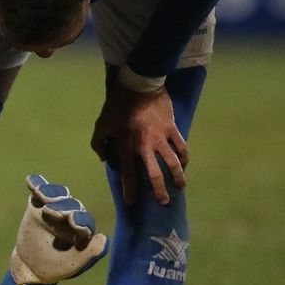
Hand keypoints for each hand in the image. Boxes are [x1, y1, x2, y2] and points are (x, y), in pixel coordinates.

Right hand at [8, 174, 108, 284]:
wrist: (31, 267)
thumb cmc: (55, 268)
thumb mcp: (72, 266)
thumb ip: (89, 254)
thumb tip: (104, 239)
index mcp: (84, 230)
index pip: (85, 221)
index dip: (79, 220)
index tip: (72, 220)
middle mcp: (72, 216)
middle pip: (71, 205)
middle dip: (63, 206)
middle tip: (51, 212)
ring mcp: (54, 209)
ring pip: (57, 196)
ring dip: (51, 193)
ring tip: (41, 194)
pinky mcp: (37, 205)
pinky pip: (38, 193)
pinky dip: (36, 185)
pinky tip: (31, 182)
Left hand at [90, 85, 186, 205]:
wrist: (140, 83)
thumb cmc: (117, 104)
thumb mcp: (101, 123)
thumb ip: (99, 143)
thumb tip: (104, 160)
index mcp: (127, 145)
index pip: (128, 174)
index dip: (130, 189)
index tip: (131, 201)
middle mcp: (145, 145)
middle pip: (155, 174)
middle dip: (159, 190)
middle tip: (162, 202)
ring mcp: (161, 137)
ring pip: (173, 163)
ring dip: (178, 177)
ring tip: (180, 187)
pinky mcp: (172, 128)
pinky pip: (182, 146)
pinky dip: (184, 157)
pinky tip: (185, 164)